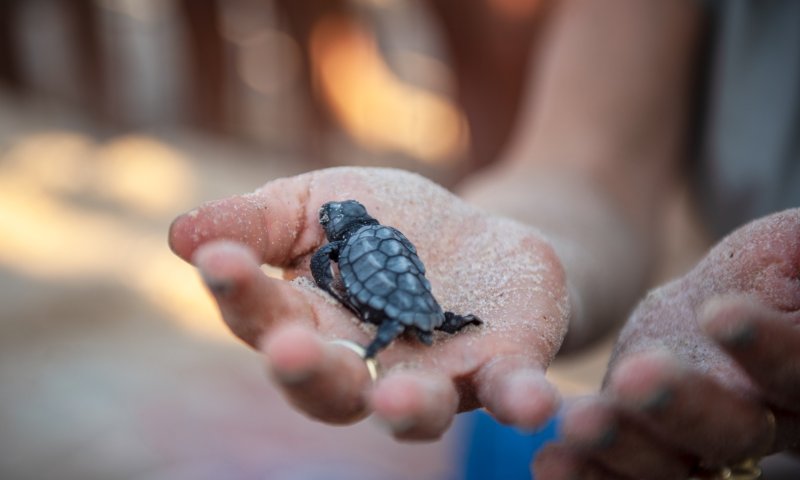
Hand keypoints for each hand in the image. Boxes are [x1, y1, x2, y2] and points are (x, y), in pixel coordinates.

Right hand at [169, 167, 568, 439]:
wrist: (480, 237)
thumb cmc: (387, 225)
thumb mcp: (321, 205)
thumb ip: (260, 221)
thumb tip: (181, 234)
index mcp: (311, 323)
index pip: (262, 318)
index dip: (237, 293)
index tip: (218, 261)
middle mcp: (366, 366)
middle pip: (328, 388)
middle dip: (308, 373)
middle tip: (290, 350)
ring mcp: (436, 376)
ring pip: (414, 410)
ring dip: (404, 406)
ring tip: (397, 395)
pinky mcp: (501, 370)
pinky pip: (510, 395)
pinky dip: (521, 402)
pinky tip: (534, 404)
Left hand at [535, 208, 799, 478]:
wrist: (709, 314)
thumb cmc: (762, 276)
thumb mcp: (784, 252)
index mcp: (799, 376)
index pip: (797, 369)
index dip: (766, 346)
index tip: (718, 312)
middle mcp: (761, 424)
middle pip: (733, 430)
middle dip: (684, 405)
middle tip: (634, 376)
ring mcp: (701, 448)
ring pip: (673, 464)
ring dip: (624, 446)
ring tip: (580, 423)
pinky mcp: (650, 452)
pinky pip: (624, 476)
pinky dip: (590, 473)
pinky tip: (553, 462)